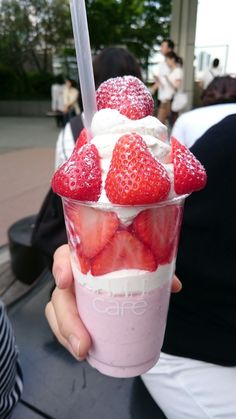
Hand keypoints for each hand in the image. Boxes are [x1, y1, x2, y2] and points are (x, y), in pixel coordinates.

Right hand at [45, 245, 181, 360]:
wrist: (121, 278)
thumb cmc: (126, 267)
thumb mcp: (140, 266)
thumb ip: (154, 270)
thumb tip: (173, 286)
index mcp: (85, 258)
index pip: (64, 255)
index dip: (60, 266)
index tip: (64, 281)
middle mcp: (73, 277)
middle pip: (59, 295)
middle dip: (67, 320)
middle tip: (83, 343)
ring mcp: (70, 296)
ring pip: (56, 314)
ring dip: (67, 335)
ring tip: (83, 352)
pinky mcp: (72, 314)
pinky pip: (64, 327)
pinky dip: (71, 340)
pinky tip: (83, 352)